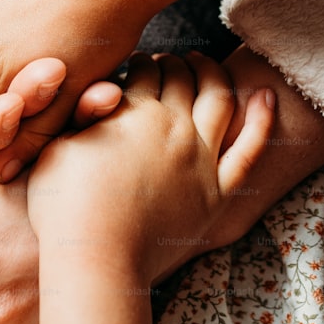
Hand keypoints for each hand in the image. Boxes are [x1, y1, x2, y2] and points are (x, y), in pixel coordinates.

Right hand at [29, 52, 275, 285]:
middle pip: (183, 78)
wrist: (96, 261)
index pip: (145, 69)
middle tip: (167, 63)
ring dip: (213, 74)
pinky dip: (263, 119)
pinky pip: (251, 150)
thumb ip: (84, 111)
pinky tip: (266, 95)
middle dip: (174, 63)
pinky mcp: (218, 192)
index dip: (140, 62)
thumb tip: (108, 88)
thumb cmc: (63, 208)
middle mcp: (173, 127)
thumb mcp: (57, 148)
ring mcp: (201, 159)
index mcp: (133, 112)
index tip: (135, 65)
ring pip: (220, 100)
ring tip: (203, 66)